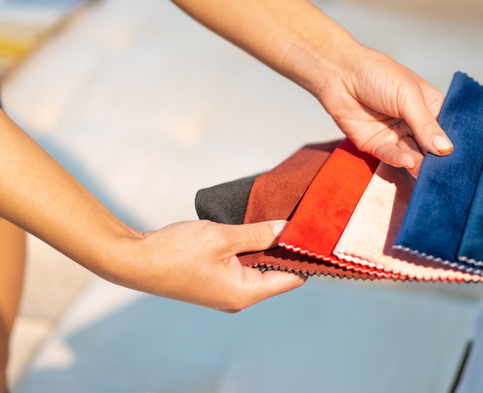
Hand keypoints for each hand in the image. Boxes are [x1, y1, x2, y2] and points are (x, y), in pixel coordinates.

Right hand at [113, 220, 304, 312]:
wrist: (133, 260)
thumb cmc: (175, 251)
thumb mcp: (222, 236)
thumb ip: (259, 233)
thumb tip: (289, 228)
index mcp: (245, 294)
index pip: (292, 277)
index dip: (305, 255)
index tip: (317, 232)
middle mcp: (239, 298)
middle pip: (277, 271)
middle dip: (287, 246)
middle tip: (301, 219)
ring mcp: (226, 291)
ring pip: (259, 265)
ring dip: (267, 244)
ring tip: (282, 218)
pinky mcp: (215, 281)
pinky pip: (242, 264)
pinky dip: (250, 247)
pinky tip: (256, 227)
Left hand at [314, 47, 452, 175]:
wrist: (339, 73)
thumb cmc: (377, 74)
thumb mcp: (408, 96)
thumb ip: (425, 124)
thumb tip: (446, 149)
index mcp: (429, 106)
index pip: (446, 130)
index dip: (452, 143)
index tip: (462, 159)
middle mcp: (414, 124)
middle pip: (430, 147)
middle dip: (436, 160)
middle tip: (444, 172)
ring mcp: (396, 136)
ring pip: (412, 155)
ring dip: (418, 164)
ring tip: (425, 170)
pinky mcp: (376, 145)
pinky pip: (391, 156)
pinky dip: (399, 160)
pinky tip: (408, 162)